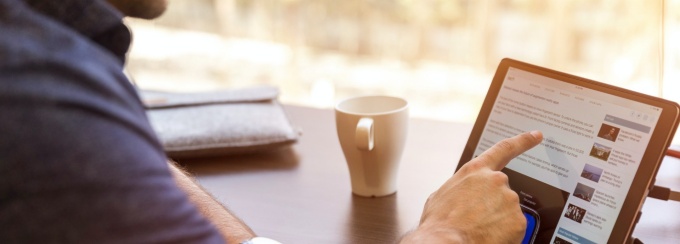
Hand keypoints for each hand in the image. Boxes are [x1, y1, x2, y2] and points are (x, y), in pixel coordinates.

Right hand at [401, 131, 542, 242]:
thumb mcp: (441, 195)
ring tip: (478, 229)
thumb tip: (463, 196)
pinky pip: (514, 228)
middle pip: (502, 192)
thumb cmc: (440, 222)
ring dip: (497, 220)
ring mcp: (509, 200)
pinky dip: (504, 234)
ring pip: (508, 211)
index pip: (504, 149)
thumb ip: (461, 188)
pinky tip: (488, 236)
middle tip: (477, 219)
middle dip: (493, 205)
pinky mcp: (518, 220)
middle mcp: (496, 181)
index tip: (536, 136)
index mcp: (475, 171)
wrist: (445, 242)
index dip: (523, 141)